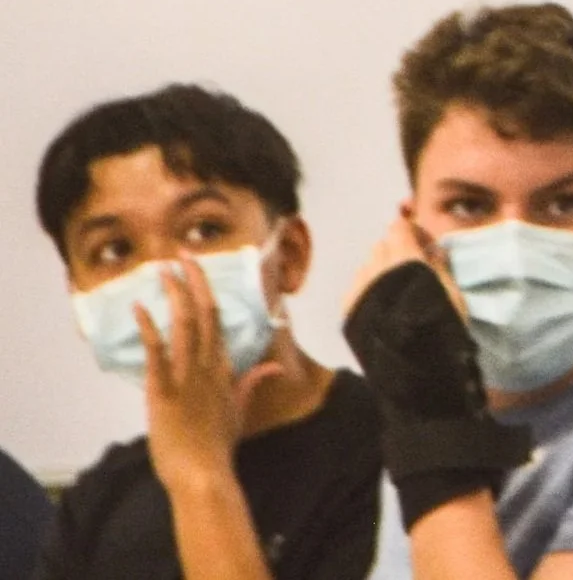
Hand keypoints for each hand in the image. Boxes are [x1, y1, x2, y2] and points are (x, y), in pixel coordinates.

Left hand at [137, 259, 281, 494]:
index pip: (218, 320)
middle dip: (191, 281)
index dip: (207, 291)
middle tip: (181, 254)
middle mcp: (207, 365)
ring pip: (183, 325)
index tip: (198, 269)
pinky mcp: (164, 391)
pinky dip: (148, 329)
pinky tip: (139, 309)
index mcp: (224, 368)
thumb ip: (254, 382)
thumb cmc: (219, 446)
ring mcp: (186, 376)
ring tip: (163, 270)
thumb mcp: (240, 411)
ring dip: (173, 295)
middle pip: (202, 313)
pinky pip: (156, 353)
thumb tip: (276, 365)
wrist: (204, 474)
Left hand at [343, 213, 464, 320]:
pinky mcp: (348, 309)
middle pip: (381, 245)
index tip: (422, 245)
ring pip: (366, 266)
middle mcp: (378, 268)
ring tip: (393, 291)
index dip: (411, 233)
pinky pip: (355, 287)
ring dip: (379, 270)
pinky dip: (366, 289)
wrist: (413, 370)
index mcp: (405, 259)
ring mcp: (359, 289)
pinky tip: (379, 305)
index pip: (399, 228)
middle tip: (410, 269)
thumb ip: (439, 265)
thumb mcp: (451, 292)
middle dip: (396, 251)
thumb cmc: (441, 327)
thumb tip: (431, 249)